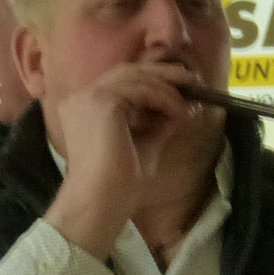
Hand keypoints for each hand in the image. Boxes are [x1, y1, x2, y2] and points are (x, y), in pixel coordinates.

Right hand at [43, 60, 203, 258]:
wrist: (101, 204)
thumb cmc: (119, 184)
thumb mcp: (144, 144)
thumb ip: (157, 123)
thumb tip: (180, 107)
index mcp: (83, 107)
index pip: (121, 81)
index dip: (151, 79)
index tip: (180, 88)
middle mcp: (80, 97)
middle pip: (128, 71)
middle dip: (163, 73)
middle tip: (192, 82)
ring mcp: (88, 96)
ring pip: (137, 77)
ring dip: (168, 89)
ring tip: (189, 105)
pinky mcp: (102, 101)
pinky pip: (142, 89)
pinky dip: (166, 98)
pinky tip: (180, 113)